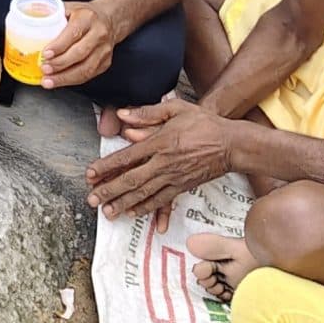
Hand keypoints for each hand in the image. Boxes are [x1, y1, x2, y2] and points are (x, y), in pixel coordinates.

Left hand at [40, 0, 116, 90]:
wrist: (110, 19)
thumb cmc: (85, 14)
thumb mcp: (69, 7)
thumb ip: (51, 14)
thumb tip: (25, 22)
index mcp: (88, 17)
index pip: (74, 33)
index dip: (59, 46)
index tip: (45, 54)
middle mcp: (99, 33)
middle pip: (80, 53)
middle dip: (59, 64)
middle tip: (43, 69)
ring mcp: (104, 50)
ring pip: (86, 68)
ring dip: (65, 78)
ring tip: (48, 81)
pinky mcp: (106, 62)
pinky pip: (89, 75)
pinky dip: (72, 80)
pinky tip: (59, 81)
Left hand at [84, 96, 237, 218]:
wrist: (233, 144)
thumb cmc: (205, 123)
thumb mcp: (176, 109)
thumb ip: (147, 112)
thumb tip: (122, 114)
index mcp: (160, 142)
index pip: (126, 157)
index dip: (106, 167)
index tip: (90, 174)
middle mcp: (164, 163)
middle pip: (131, 180)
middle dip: (109, 191)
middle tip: (91, 200)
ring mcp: (174, 177)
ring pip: (144, 194)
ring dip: (123, 204)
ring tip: (107, 212)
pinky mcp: (183, 187)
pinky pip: (161, 201)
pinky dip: (146, 208)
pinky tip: (134, 213)